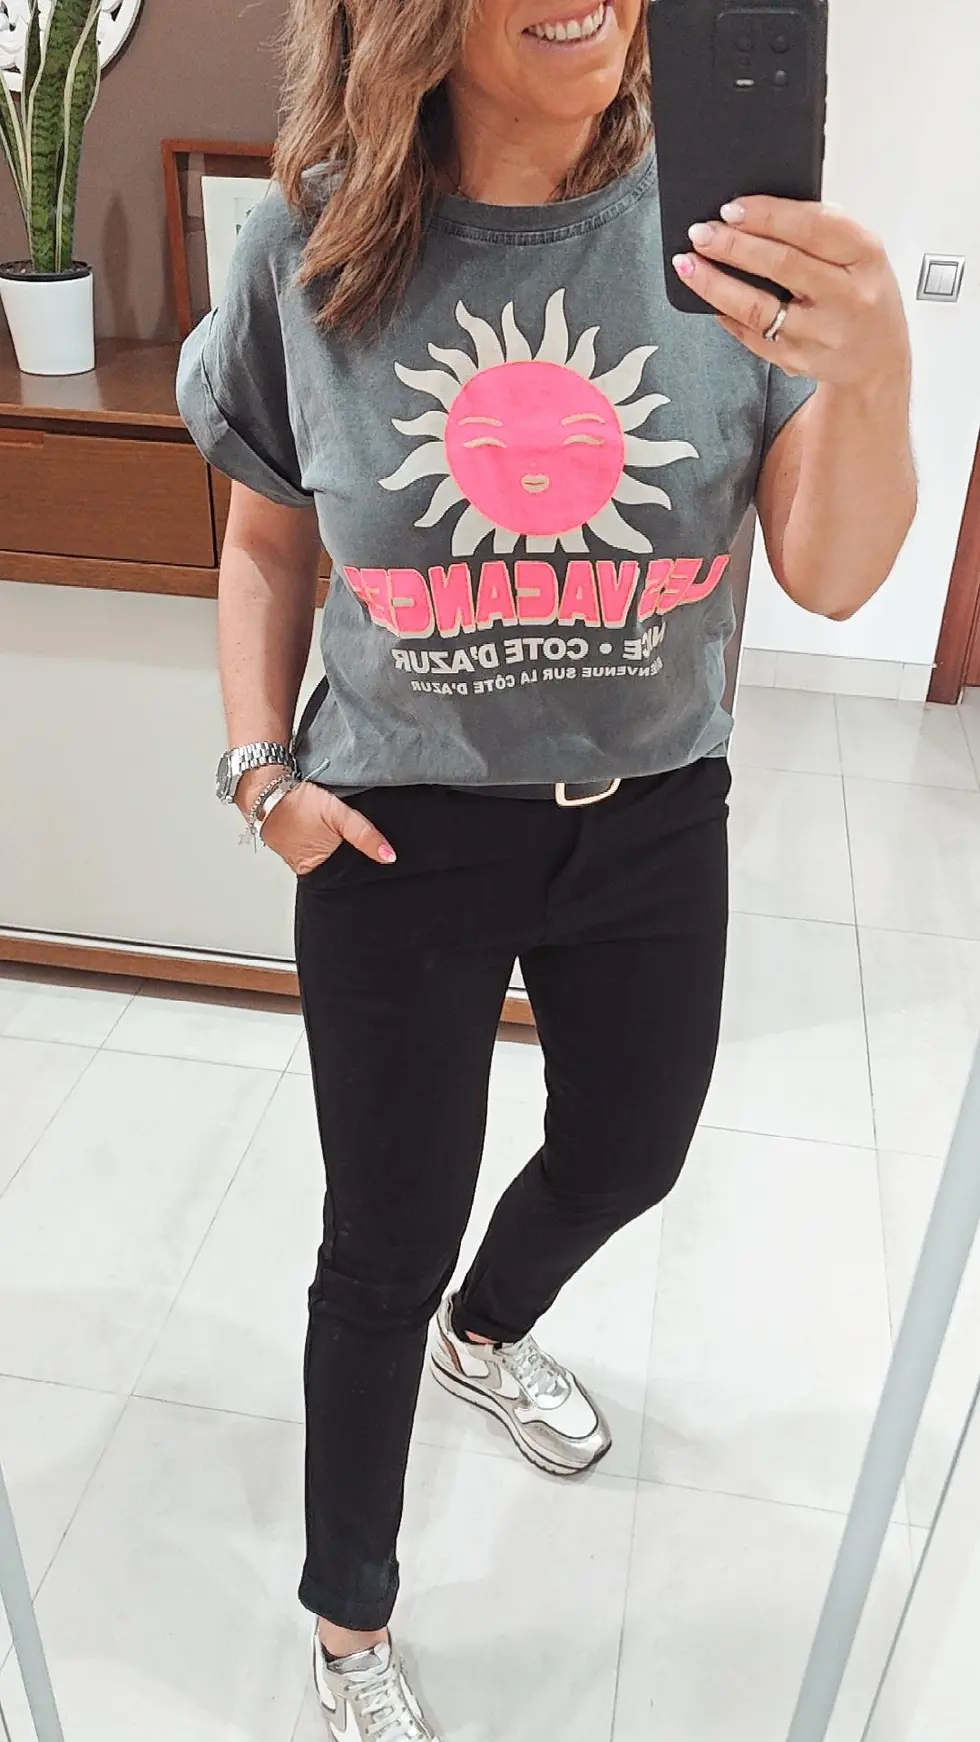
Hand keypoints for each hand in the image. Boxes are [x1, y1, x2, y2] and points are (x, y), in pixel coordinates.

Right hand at [255, 781, 396, 874]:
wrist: (265, 788)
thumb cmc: (298, 802)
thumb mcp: (338, 815)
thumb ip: (364, 835)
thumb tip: (388, 856)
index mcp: (315, 868)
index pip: (345, 876)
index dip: (358, 865)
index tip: (367, 855)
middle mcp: (303, 867)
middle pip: (334, 867)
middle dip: (345, 856)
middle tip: (347, 837)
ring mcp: (292, 856)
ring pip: (320, 855)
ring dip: (329, 846)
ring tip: (333, 831)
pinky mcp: (285, 843)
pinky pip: (307, 846)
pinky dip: (315, 839)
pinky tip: (318, 828)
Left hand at [673, 196, 910, 390]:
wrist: (877, 361)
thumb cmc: (862, 295)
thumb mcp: (860, 254)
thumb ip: (821, 230)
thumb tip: (757, 210)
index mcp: (865, 257)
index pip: (812, 226)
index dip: (767, 214)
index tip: (731, 207)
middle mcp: (847, 297)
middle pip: (781, 264)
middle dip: (733, 245)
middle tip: (701, 232)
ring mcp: (821, 334)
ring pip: (758, 307)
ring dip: (715, 283)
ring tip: (688, 264)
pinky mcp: (797, 360)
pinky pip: (751, 335)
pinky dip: (725, 313)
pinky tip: (708, 298)